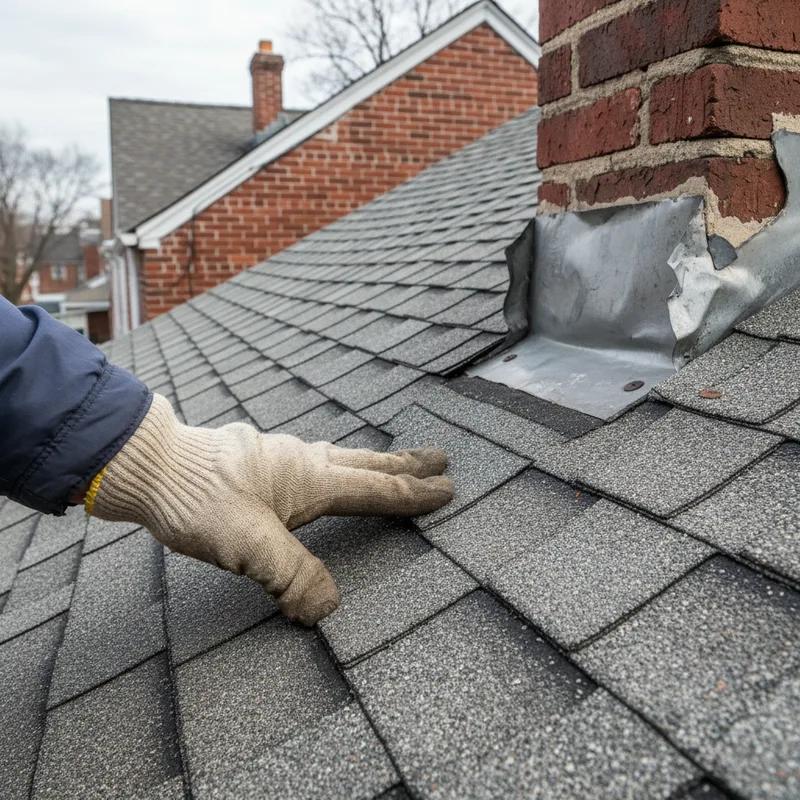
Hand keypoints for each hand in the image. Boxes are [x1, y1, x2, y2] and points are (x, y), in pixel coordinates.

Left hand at [89, 394, 452, 624]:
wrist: (150, 465)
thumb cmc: (197, 500)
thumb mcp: (248, 547)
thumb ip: (292, 577)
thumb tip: (325, 609)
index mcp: (312, 478)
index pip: (377, 488)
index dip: (415, 493)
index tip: (448, 489)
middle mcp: (304, 460)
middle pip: (369, 462)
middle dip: (407, 464)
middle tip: (440, 459)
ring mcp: (282, 456)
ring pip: (343, 457)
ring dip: (376, 461)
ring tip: (393, 463)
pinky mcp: (260, 460)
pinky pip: (318, 458)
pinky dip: (341, 462)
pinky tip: (323, 470)